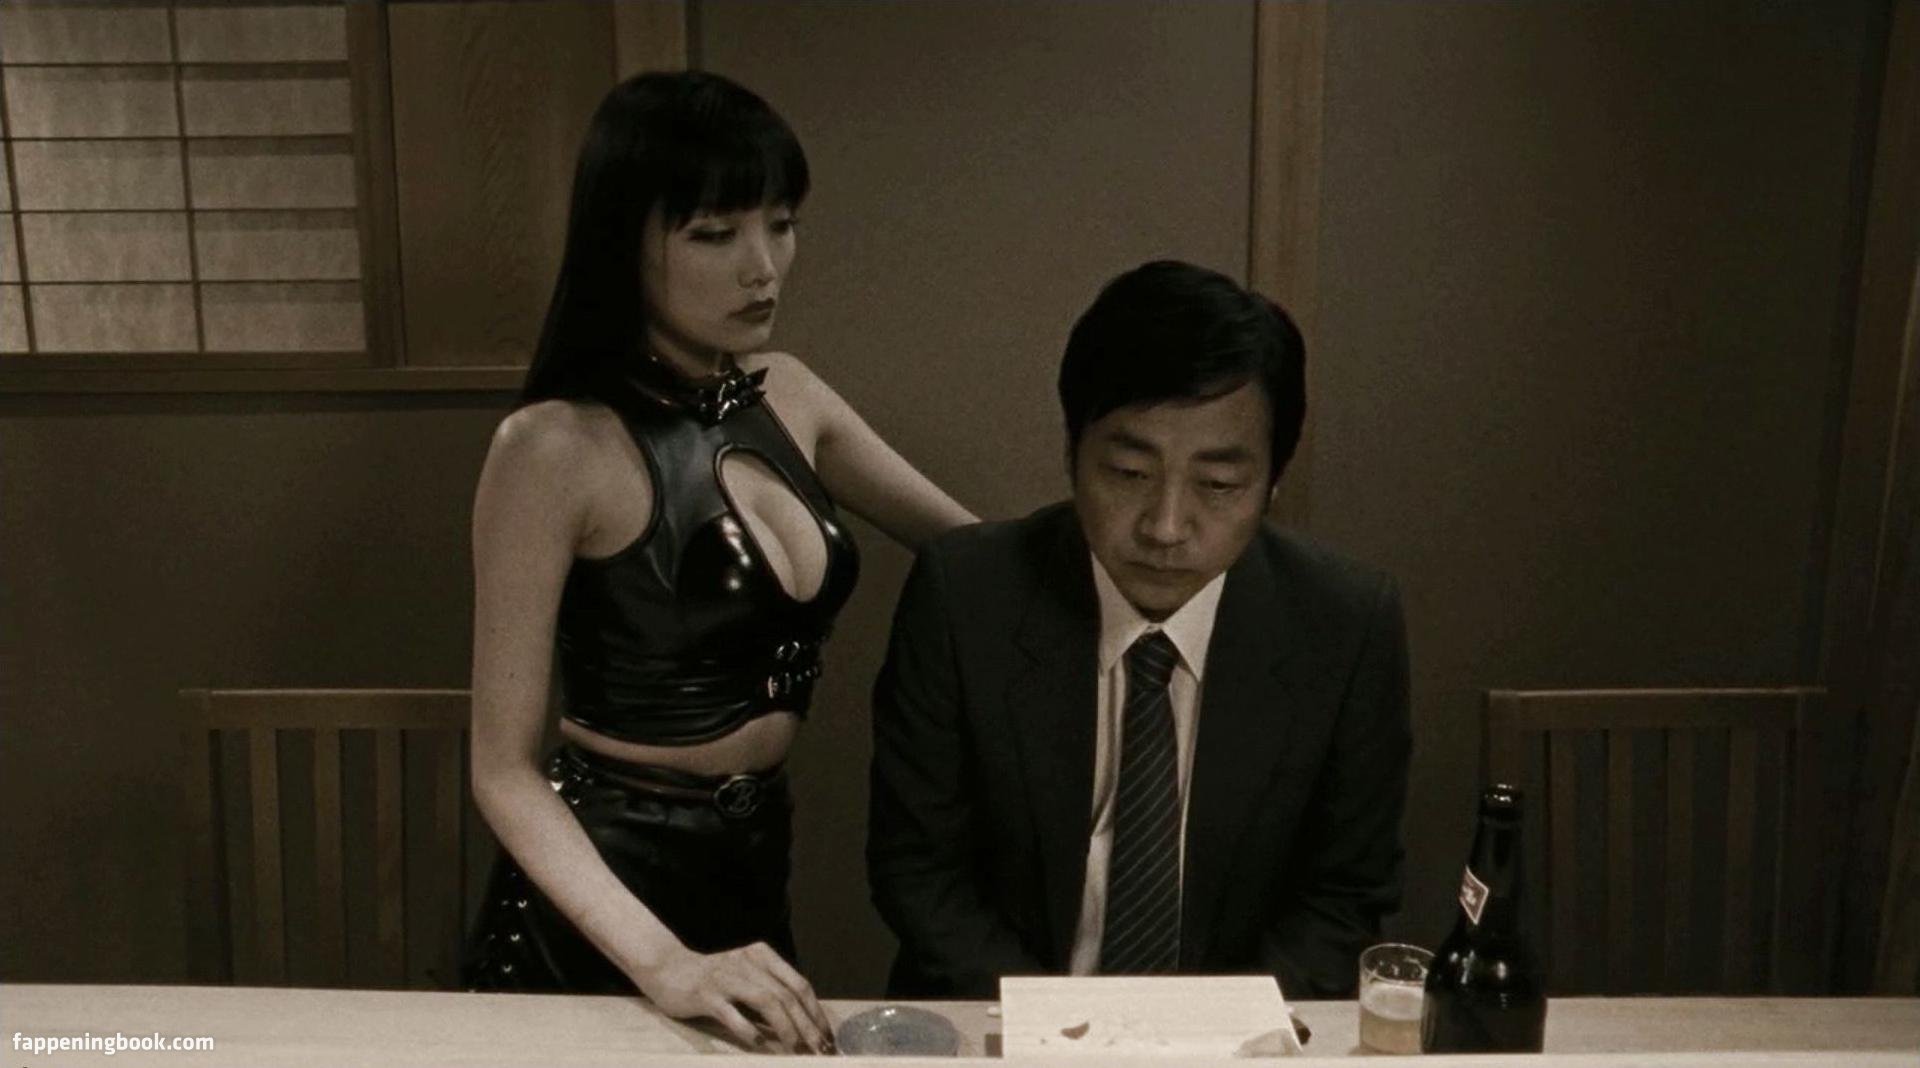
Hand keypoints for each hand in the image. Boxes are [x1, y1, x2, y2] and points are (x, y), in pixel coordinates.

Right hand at [637, 941, 834, 1053]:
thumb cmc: (714, 977)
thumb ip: (771, 991)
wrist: (668, 967)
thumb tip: (804, 1023)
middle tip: (820, 1049)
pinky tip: (760, 1046)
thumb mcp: (747, 975)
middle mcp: (748, 963)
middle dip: (807, 1025)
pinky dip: (749, 1031)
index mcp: (762, 956)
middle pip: (786, 995)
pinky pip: (732, 1014)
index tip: (827, 1036)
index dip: (816, 1011)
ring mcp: (726, 978)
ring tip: (798, 1050)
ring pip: (766, 1001)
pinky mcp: (705, 995)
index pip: (799, 984)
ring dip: (786, 1029)